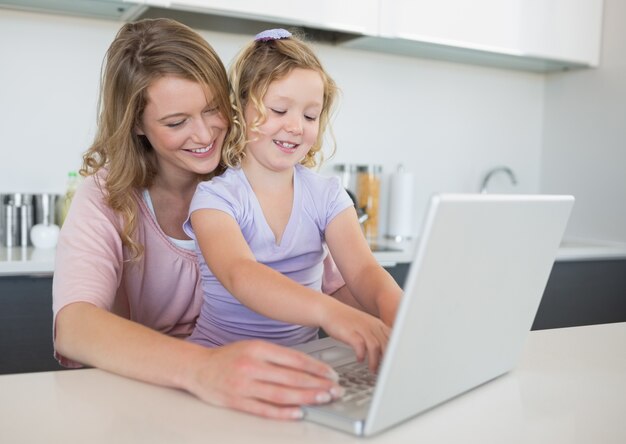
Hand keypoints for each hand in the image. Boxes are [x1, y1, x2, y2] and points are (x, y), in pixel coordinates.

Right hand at [183, 340, 343, 418]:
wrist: (197, 368)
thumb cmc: (229, 357)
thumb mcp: (253, 347)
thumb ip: (277, 356)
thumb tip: (306, 367)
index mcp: (258, 348)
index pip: (294, 359)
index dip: (316, 367)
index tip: (331, 374)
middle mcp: (251, 365)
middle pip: (291, 377)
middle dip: (317, 384)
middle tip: (334, 390)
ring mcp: (244, 385)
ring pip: (281, 394)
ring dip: (306, 398)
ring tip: (323, 400)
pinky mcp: (237, 402)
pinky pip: (264, 409)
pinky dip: (283, 412)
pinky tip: (298, 412)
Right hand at [318, 298, 390, 371]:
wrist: (328, 310)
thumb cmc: (346, 321)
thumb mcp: (365, 326)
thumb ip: (375, 336)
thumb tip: (384, 352)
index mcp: (377, 324)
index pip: (392, 339)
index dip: (394, 353)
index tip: (393, 364)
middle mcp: (371, 325)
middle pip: (386, 344)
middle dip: (387, 360)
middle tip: (385, 371)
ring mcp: (361, 327)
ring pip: (375, 346)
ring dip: (375, 361)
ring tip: (372, 369)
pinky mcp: (350, 331)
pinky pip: (360, 345)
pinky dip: (362, 354)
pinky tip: (359, 359)